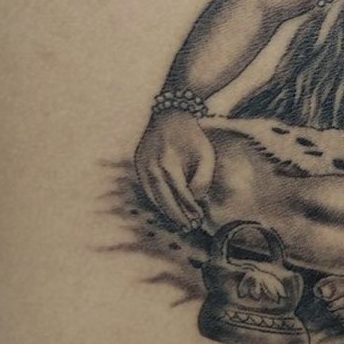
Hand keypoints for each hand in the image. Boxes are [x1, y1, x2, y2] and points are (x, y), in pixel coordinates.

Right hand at [133, 111, 215, 231]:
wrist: (169, 116)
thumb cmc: (192, 136)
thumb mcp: (206, 154)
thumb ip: (203, 179)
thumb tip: (195, 200)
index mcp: (168, 163)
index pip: (180, 194)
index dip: (190, 209)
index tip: (198, 219)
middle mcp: (151, 167)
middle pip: (164, 200)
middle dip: (177, 216)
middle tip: (189, 227)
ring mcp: (141, 166)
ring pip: (153, 196)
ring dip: (166, 211)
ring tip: (181, 221)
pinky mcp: (138, 165)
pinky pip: (148, 189)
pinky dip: (158, 199)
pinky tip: (169, 207)